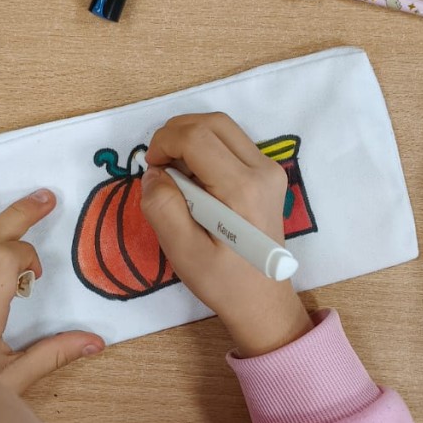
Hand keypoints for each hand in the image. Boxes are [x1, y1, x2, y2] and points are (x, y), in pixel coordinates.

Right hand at [139, 113, 312, 356]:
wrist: (263, 301)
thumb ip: (163, 208)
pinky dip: (205, 149)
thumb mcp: (183, 252)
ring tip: (174, 172)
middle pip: (212, 122)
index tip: (151, 168)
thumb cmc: (223, 282)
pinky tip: (194, 180)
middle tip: (158, 165)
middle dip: (176, 133)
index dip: (164, 143)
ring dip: (190, 138)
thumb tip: (154, 173)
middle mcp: (262, 171)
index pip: (195, 136)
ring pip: (222, 128)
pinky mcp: (268, 176)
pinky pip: (231, 144)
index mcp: (242, 189)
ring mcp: (270, 171)